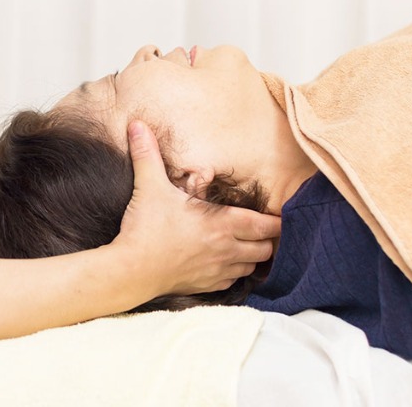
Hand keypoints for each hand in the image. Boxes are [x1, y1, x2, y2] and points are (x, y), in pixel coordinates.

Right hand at [114, 120, 279, 296]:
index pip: (267, 225)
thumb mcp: (149, 185)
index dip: (277, 221)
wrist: (132, 270)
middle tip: (261, 228)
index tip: (279, 216)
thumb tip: (137, 125)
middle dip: (267, 239)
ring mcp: (218, 270)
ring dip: (252, 256)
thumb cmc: (146, 228)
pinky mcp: (207, 286)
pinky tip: (223, 262)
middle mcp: (227, 248)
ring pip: (252, 266)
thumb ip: (147, 154)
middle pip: (266, 248)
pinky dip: (234, 272)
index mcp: (222, 223)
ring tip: (245, 244)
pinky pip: (234, 281)